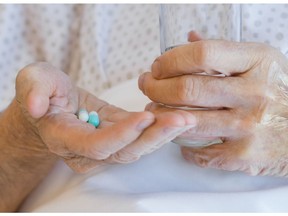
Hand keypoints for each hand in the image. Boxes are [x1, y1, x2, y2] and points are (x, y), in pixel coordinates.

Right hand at [14, 62, 195, 172]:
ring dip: (164, 134)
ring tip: (187, 118)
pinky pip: (142, 137)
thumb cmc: (43, 93)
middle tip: (183, 119)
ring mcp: (106, 146)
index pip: (97, 145)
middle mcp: (88, 150)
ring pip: (139, 148)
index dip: (122, 135)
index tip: (146, 117)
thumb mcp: (32, 81)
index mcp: (67, 138)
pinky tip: (177, 115)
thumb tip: (35, 105)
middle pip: (126, 152)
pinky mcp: (119, 135)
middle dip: (155, 136)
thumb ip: (33, 91)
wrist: (52, 106)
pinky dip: (160, 128)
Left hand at [138, 39, 287, 176]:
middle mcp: (254, 93)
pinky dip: (181, 143)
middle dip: (156, 87)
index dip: (170, 60)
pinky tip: (179, 135)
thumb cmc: (276, 92)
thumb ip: (224, 50)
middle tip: (147, 86)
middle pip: (187, 89)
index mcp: (257, 61)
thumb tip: (190, 37)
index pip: (202, 54)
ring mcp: (249, 126)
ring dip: (161, 115)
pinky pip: (198, 151)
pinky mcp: (244, 155)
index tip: (158, 67)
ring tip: (154, 109)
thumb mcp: (259, 62)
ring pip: (186, 121)